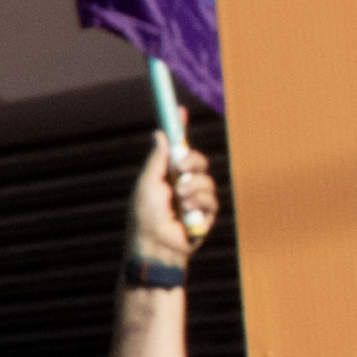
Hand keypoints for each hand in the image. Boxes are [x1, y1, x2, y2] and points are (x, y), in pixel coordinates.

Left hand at [123, 130, 220, 266]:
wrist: (155, 245)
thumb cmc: (145, 217)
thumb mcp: (148, 183)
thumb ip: (157, 159)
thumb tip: (159, 133)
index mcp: (165, 176)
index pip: (175, 148)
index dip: (179, 129)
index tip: (179, 110)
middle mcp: (181, 185)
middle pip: (197, 160)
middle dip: (191, 161)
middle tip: (180, 167)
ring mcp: (194, 199)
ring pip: (206, 179)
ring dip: (193, 187)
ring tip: (180, 200)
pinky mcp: (205, 215)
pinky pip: (212, 198)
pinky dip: (199, 203)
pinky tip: (188, 213)